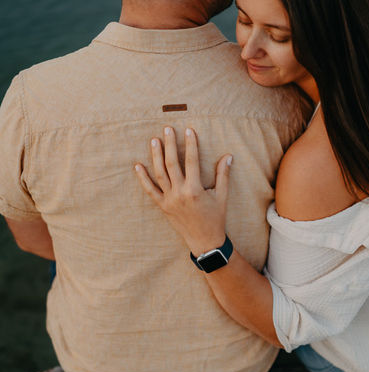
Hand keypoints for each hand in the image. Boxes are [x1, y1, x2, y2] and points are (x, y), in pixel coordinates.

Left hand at [135, 127, 232, 255]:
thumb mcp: (222, 197)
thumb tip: (228, 155)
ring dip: (156, 156)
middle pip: (172, 164)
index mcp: (195, 190)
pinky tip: (138, 165)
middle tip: (167, 129)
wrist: (205, 242)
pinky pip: (150, 190)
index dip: (190, 144)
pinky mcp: (163, 206)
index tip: (189, 130)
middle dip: (170, 144)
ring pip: (159, 174)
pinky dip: (143, 178)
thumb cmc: (216, 219)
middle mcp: (180, 193)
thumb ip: (223, 175)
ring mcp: (169, 200)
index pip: (191, 161)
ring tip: (155, 140)